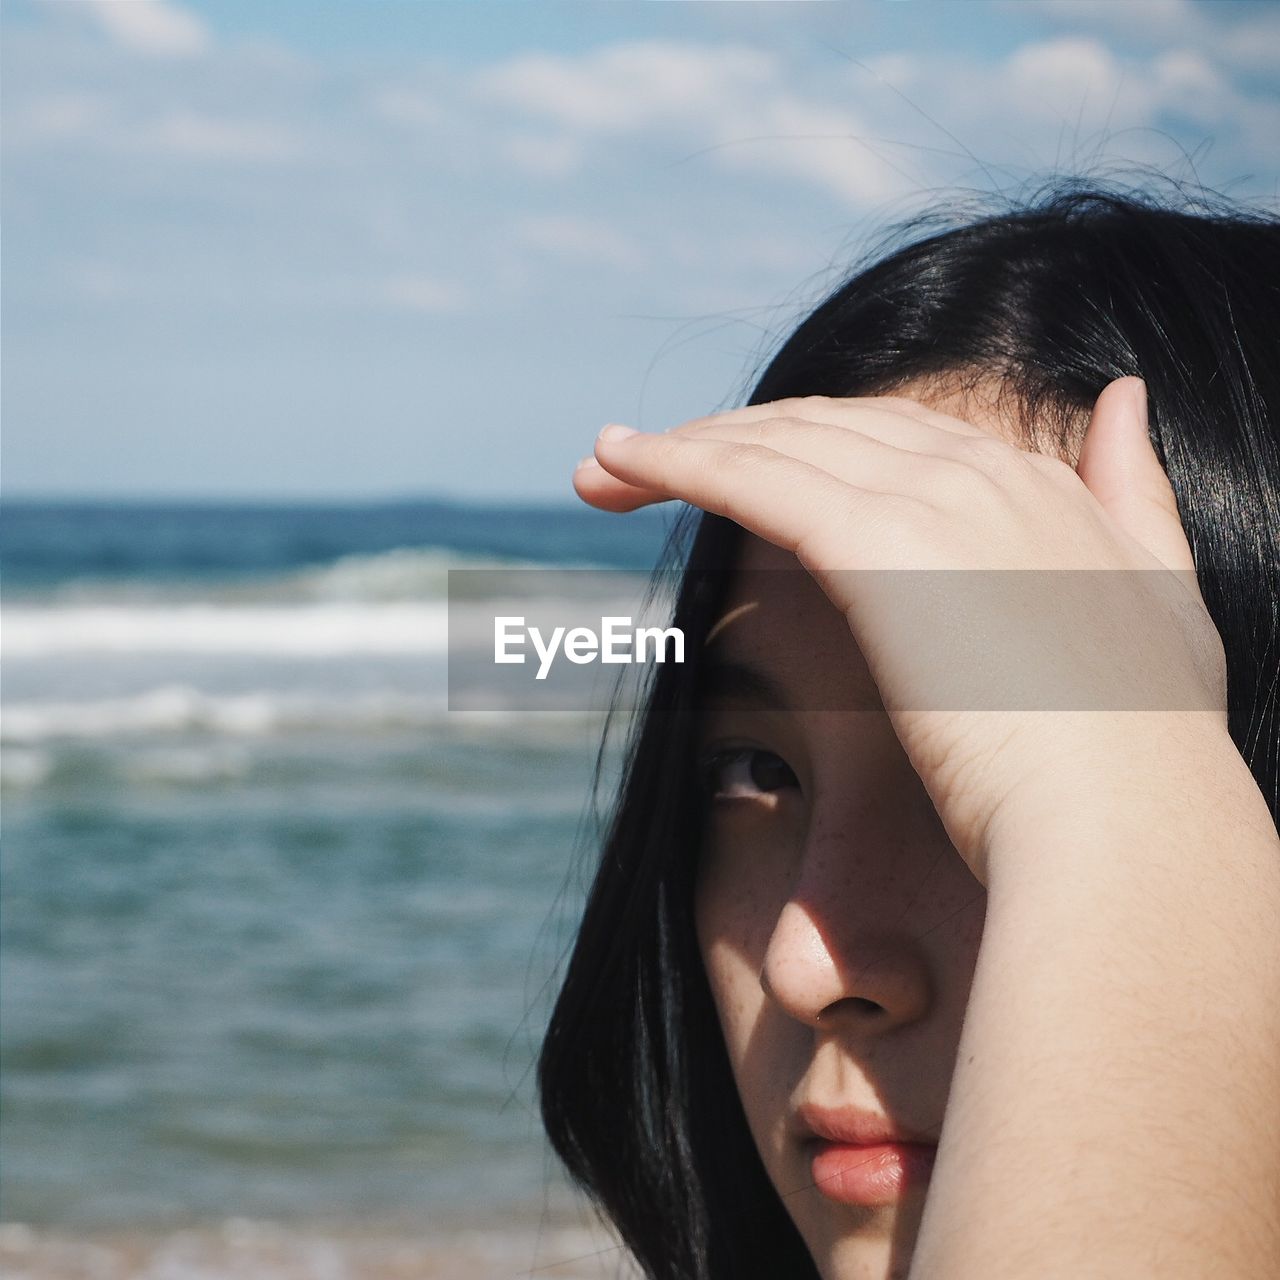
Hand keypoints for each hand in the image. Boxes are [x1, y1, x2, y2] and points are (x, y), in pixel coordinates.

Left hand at [574, 380, 1230, 882]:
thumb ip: (1134, 496)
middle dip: (725, 435)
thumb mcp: (1163, 602)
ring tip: (602, 463)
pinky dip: (673, 462)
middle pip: (822, 426)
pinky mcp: (875, 545)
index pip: (891, 436)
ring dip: (680, 444)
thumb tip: (1121, 393)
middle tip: (636, 460)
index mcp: (1037, 487)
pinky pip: (749, 478)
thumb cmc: (1138, 756)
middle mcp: (982, 474)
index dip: (804, 443)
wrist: (1127, 827)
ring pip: (775, 442)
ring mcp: (932, 501)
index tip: (739, 469)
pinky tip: (612, 467)